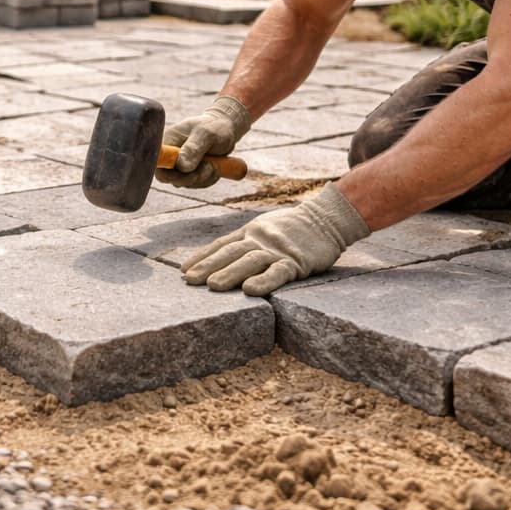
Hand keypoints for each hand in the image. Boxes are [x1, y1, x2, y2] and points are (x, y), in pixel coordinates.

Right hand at [155, 95, 251, 187]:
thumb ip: (193, 148)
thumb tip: (182, 166)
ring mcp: (178, 166)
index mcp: (167, 142)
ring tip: (214, 163)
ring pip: (184, 183)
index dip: (167, 171)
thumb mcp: (206, 133)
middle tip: (209, 166)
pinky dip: (207, 180)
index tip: (187, 169)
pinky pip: (195, 184)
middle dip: (191, 177)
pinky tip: (215, 167)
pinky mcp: (188, 173)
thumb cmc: (214, 127)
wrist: (226, 130)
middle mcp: (169, 155)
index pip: (156, 162)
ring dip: (202, 178)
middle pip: (169, 177)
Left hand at [181, 184, 368, 295]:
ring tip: (212, 286)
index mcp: (250, 232)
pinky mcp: (297, 261)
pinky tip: (250, 290)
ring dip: (229, 273)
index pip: (221, 244)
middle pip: (230, 252)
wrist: (327, 219)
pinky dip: (264, 281)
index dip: (202, 257)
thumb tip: (217, 259)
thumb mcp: (263, 229)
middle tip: (189, 280)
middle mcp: (260, 239)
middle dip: (208, 266)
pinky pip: (278, 272)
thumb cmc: (292, 228)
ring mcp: (277, 250)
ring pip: (249, 261)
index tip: (183, 270)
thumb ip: (244, 242)